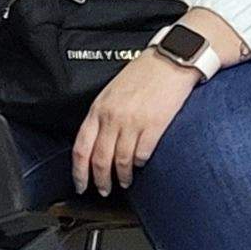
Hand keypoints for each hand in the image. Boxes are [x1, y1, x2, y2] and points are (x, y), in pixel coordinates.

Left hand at [72, 55, 199, 194]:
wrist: (171, 59)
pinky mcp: (154, 125)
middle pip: (100, 160)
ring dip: (122, 176)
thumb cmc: (144, 73)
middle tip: (104, 190)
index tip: (80, 184)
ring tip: (125, 181)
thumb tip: (96, 141)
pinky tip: (141, 165)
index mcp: (98, 109)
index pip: (81, 148)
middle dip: (100, 181)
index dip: (79, 172)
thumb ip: (102, 116)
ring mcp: (133, 122)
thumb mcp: (112, 92)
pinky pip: (142, 154)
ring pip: (121, 161)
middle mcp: (112, 117)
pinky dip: (140, 164)